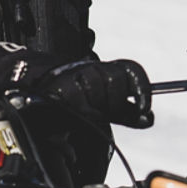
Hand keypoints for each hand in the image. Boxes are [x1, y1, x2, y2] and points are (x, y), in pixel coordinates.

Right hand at [39, 59, 153, 128]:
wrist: (39, 98)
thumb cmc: (76, 103)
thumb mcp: (105, 107)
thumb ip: (126, 112)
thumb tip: (148, 119)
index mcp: (105, 70)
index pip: (131, 71)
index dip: (141, 89)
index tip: (144, 108)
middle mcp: (91, 68)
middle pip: (115, 80)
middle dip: (115, 102)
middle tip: (106, 111)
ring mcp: (74, 76)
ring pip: (97, 87)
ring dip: (97, 106)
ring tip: (90, 114)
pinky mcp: (59, 88)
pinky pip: (79, 100)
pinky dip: (84, 111)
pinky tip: (81, 115)